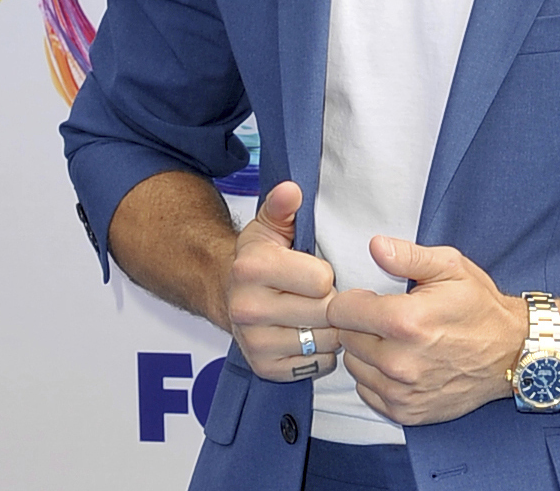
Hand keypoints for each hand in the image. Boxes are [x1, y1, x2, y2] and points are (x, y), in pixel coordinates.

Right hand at [227, 182, 340, 382]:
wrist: (229, 295)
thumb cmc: (259, 259)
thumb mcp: (269, 226)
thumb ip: (282, 207)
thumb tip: (292, 190)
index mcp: (251, 269)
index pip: (321, 280)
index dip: (325, 274)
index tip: (314, 271)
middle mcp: (247, 309)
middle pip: (326, 312)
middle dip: (331, 302)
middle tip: (318, 295)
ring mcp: (255, 343)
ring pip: (326, 341)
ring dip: (331, 329)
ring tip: (315, 314)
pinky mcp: (264, 369)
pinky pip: (319, 364)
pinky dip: (322, 352)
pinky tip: (308, 334)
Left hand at [326, 236, 521, 425]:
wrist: (511, 353)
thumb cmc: (480, 308)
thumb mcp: (450, 267)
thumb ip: (408, 256)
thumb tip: (376, 246)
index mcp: (406, 321)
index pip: (341, 311)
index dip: (352, 300)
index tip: (369, 299)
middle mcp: (400, 362)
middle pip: (346, 338)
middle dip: (360, 325)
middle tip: (387, 319)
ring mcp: (402, 391)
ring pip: (354, 366)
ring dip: (367, 353)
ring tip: (395, 342)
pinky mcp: (406, 413)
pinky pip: (367, 392)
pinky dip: (377, 378)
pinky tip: (400, 365)